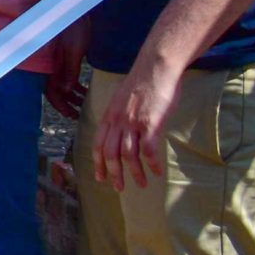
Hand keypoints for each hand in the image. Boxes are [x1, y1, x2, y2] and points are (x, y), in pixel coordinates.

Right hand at [43, 23, 89, 119]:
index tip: (73, 116)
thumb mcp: (74, 51)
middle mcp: (52, 67)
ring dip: (72, 96)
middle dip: (67, 104)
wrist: (73, 8)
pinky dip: (75, 85)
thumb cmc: (73, 28)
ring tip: (85, 103)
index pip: (52, 93)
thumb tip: (65, 90)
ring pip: (62, 85)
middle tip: (79, 114)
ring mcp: (58, 62)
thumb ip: (69, 70)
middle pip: (56, 92)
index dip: (61, 106)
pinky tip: (86, 90)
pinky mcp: (65, 58)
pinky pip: (67, 76)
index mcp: (51, 66)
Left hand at [93, 51, 183, 189]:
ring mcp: (133, 123)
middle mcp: (117, 121)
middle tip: (119, 188)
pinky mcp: (151, 123)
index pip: (97, 144)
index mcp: (109, 116)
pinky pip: (149, 150)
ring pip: (129, 155)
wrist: (156, 67)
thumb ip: (120, 116)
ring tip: (141, 184)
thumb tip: (123, 132)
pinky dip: (152, 164)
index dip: (97, 163)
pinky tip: (157, 171)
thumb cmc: (142, 82)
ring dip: (135, 173)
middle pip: (110, 154)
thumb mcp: (122, 100)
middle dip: (114, 174)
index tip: (100, 178)